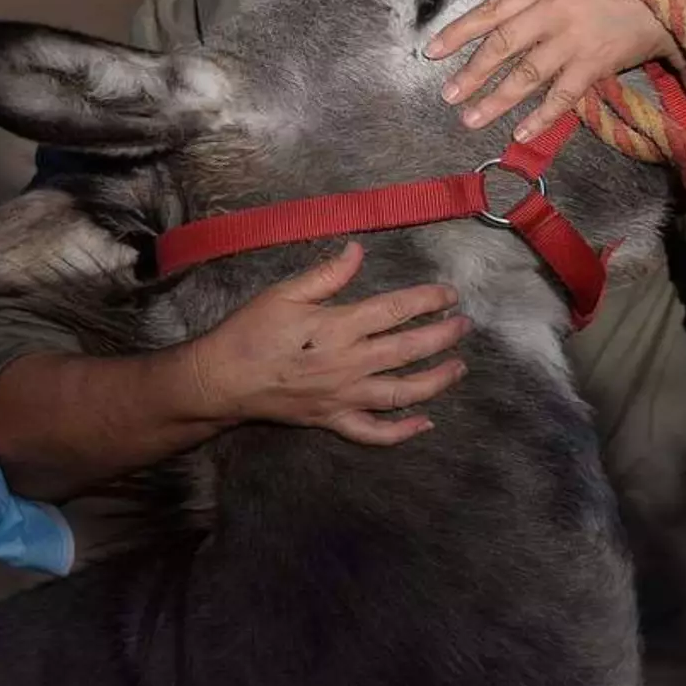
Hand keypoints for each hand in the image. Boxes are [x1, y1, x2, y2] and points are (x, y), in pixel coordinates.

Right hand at [182, 242, 470, 445]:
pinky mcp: (333, 420)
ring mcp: (344, 397)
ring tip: (459, 368)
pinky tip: (425, 423)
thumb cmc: (249, 332)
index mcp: (339, 326)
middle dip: (442, 336)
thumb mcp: (284, 292)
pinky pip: (374, 433)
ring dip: (436, 381)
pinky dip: (401, 431)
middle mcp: (349, 364)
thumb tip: (358, 251)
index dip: (427, 299)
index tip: (448, 293)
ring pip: (402, 394)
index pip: (396, 310)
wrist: (221, 381)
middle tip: (464, 326)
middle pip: (408, 350)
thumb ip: (327, 274)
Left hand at [422, 0, 685, 142]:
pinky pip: (562, 96)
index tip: (431, 52)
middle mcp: (553, 11)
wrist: (660, 1)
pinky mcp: (593, 65)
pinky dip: (541, 117)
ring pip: (527, 74)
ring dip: (497, 100)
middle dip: (472, 72)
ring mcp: (573, 40)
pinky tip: (519, 133)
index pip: (492, 9)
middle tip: (447, 95)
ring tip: (470, 120)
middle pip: (503, 44)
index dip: (460, 31)